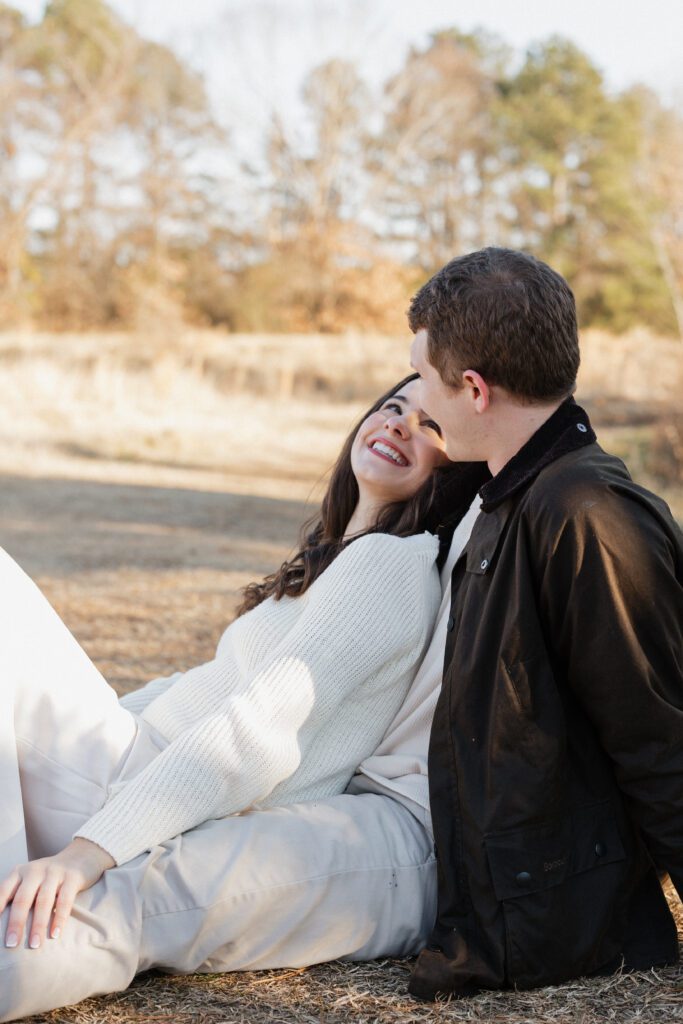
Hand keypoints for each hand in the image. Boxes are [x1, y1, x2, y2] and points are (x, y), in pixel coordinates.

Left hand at [0, 838, 114, 949]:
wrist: (81, 856)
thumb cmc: (48, 876)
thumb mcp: (29, 880)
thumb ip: (16, 896)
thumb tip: (2, 924)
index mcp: (20, 872)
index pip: (3, 891)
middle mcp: (35, 870)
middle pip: (23, 898)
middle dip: (16, 923)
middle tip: (11, 944)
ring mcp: (54, 872)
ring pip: (43, 901)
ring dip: (38, 924)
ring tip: (34, 944)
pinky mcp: (72, 877)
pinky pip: (65, 900)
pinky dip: (59, 918)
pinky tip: (55, 933)